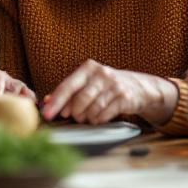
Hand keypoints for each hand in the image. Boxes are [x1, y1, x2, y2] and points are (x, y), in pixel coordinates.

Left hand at [41, 59, 177, 125]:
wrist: (140, 87)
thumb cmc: (107, 86)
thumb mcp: (88, 83)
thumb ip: (68, 91)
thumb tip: (47, 101)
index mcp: (88, 68)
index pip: (67, 86)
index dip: (56, 102)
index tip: (47, 114)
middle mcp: (101, 73)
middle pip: (79, 99)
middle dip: (75, 112)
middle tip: (76, 117)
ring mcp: (114, 85)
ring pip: (92, 108)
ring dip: (87, 117)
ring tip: (89, 116)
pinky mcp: (124, 97)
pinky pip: (104, 114)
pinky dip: (98, 119)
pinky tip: (99, 117)